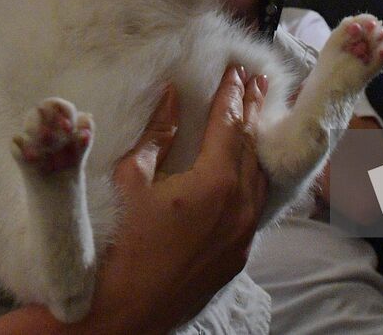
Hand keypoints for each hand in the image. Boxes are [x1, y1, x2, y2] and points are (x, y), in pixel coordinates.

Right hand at [0, 68, 269, 334]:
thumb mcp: (132, 180)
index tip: (238, 71)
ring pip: (260, 177)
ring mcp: (243, 233)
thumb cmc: (121, 245)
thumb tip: (172, 97)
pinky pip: (255, 206)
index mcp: (216, 182)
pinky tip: (250, 168)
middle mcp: (240, 206)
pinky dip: (255, 179)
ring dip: (258, 144)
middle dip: (253, 110)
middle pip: (252, 146)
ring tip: (260, 115)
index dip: (234, 94)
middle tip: (258, 81)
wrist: (124, 312)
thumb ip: (158, 134)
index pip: (231, 124)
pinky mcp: (239, 255)